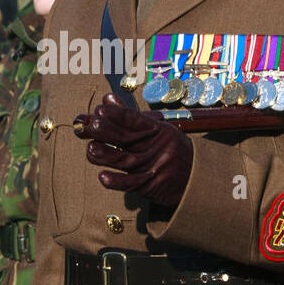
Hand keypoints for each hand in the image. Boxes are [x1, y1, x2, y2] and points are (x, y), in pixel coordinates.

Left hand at [73, 94, 193, 206]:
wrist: (196, 176)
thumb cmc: (172, 149)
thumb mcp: (157, 128)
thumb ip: (129, 116)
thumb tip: (107, 99)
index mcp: (155, 130)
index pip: (132, 119)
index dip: (114, 114)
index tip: (97, 110)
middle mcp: (153, 147)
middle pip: (124, 137)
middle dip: (103, 130)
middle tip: (86, 125)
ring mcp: (151, 166)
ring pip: (124, 160)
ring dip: (105, 154)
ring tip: (90, 148)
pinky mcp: (149, 185)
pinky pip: (131, 184)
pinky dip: (117, 181)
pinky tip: (102, 177)